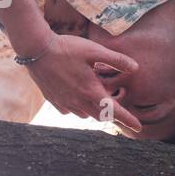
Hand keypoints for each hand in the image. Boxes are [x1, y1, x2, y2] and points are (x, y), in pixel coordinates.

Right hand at [24, 34, 142, 130]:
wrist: (36, 50)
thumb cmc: (67, 48)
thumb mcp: (95, 50)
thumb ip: (116, 60)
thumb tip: (136, 67)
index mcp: (91, 91)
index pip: (114, 111)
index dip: (128, 119)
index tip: (138, 127)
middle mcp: (78, 101)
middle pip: (100, 116)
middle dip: (111, 114)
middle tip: (116, 105)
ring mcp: (64, 103)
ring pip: (85, 114)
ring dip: (94, 108)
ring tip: (94, 92)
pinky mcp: (53, 101)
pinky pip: (70, 110)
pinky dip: (78, 106)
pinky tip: (76, 92)